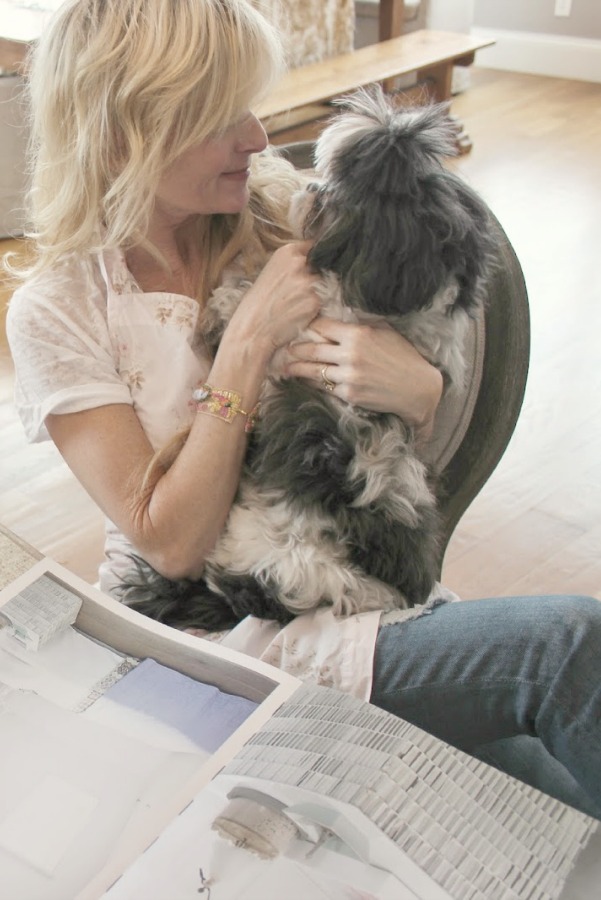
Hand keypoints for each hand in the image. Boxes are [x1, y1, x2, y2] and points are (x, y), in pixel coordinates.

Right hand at [230, 241, 320, 354]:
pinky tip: (299, 313)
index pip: (314, 247)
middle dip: (315, 276)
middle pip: (321, 266)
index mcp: (287, 251)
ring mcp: (309, 282)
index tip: (311, 268)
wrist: (252, 328)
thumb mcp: (271, 271)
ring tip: (296, 303)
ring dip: (316, 292)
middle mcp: (299, 263)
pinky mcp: (315, 301)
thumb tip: (316, 260)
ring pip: (323, 284)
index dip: (314, 259)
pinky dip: (314, 307)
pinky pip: (322, 301)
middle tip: (298, 292)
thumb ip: (293, 262)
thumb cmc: (258, 302)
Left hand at [285, 316, 442, 436]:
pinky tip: (301, 381)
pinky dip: (312, 383)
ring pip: (313, 370)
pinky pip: (324, 387)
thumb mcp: (384, 332)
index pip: (323, 325)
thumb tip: (339, 316)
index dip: (308, 324)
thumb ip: (360, 326)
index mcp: (358, 334)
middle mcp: (350, 354)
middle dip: (294, 348)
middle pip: (312, 348)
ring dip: (296, 368)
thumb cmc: (404, 357)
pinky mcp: (349, 394)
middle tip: (280, 347)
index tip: (297, 325)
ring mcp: (348, 376)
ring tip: (283, 367)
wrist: (417, 388)